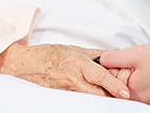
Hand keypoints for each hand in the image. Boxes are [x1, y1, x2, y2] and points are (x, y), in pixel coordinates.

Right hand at [0, 42, 129, 98]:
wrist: (25, 65)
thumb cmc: (49, 54)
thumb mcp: (73, 49)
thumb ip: (94, 54)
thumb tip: (112, 55)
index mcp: (76, 61)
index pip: (99, 75)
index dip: (113, 84)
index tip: (124, 92)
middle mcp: (72, 77)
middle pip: (96, 92)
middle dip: (110, 95)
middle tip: (123, 97)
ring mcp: (66, 90)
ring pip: (89, 98)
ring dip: (101, 98)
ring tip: (110, 97)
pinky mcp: (61, 98)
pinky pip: (79, 100)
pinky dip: (89, 100)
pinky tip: (95, 98)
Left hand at [100, 43, 149, 112]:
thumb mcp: (137, 53)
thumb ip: (115, 58)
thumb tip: (100, 61)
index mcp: (130, 95)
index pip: (110, 91)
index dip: (110, 78)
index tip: (117, 69)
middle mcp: (140, 107)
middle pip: (123, 97)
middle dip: (124, 83)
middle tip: (138, 70)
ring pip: (136, 100)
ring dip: (137, 89)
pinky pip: (149, 103)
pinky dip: (149, 93)